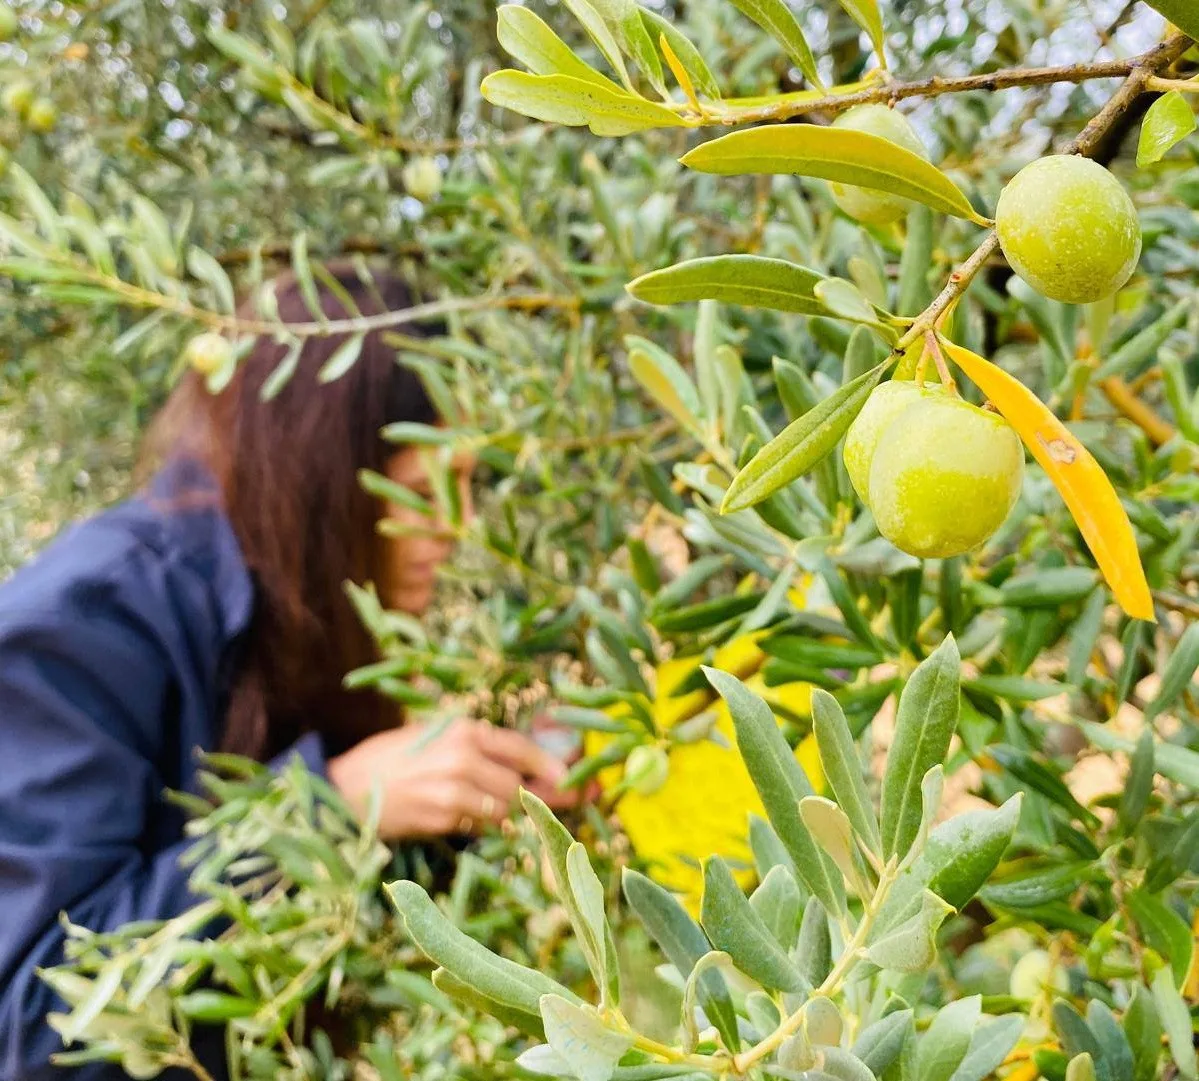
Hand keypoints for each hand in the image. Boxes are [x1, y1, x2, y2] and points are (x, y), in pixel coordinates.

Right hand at [327, 718, 577, 840]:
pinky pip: (480, 826)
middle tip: (566, 803)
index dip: (551, 766)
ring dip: (510, 814)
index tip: (573, 778)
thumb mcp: (435, 736)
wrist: (346, 788)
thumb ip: (477, 746)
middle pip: (520, 784)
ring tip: (505, 810)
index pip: (521, 748)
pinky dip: (485, 826)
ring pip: (504, 809)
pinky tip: (474, 819)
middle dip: (544, 796)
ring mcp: (453, 790)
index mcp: (464, 731)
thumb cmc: (393, 758)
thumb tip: (526, 763)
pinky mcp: (442, 818)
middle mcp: (463, 758)